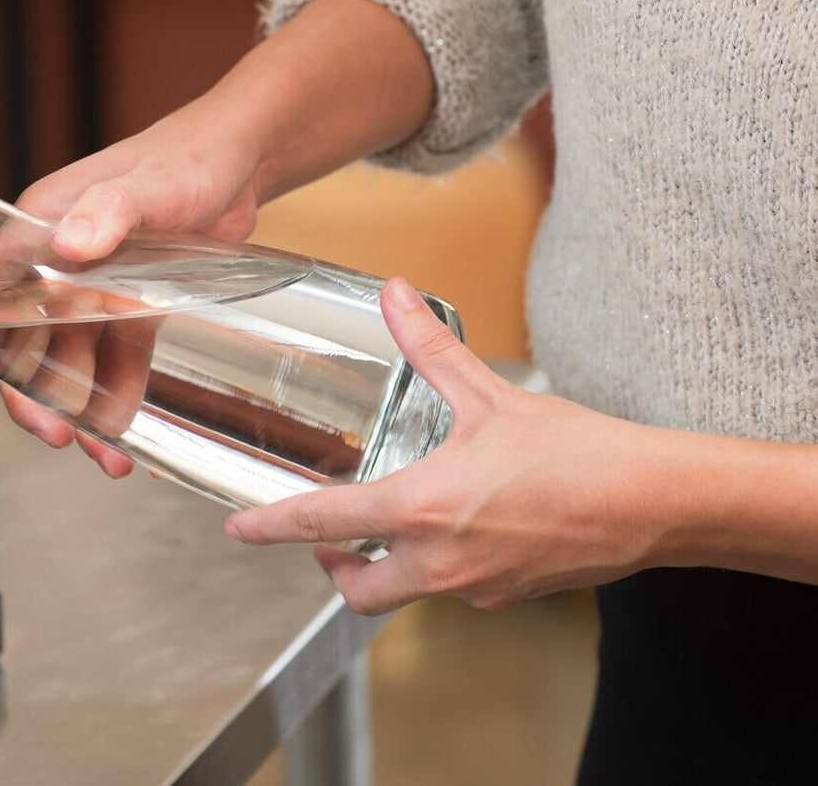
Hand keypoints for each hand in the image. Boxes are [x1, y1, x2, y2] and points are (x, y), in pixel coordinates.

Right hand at [0, 100, 269, 474]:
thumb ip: (109, 210)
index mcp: (44, 225)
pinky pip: (118, 356)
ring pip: (73, 355)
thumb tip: (71, 242)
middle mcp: (60, 259)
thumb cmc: (188, 157)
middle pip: (26, 334)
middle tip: (51, 431)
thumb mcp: (148, 184)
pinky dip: (119, 393)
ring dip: (80, 404)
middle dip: (33, 389)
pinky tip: (127, 429)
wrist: (243, 163)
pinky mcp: (134, 302)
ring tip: (102, 453)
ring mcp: (96, 284)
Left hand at [224, 277, 668, 614]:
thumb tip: (395, 295)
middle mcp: (439, 562)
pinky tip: (460, 529)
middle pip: (357, 590)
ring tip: (393, 526)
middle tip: (328, 540)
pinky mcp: (507, 597)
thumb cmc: (576, 451)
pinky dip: (437, 567)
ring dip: (386, 567)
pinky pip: (452, 591)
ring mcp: (474, 589)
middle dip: (333, 568)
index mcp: (421, 509)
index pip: (324, 523)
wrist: (654, 503)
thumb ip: (430, 347)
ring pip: (405, 595)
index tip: (238, 531)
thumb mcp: (489, 395)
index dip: (271, 528)